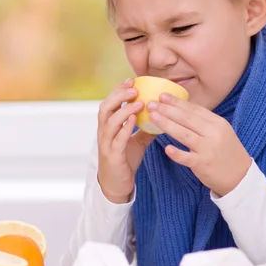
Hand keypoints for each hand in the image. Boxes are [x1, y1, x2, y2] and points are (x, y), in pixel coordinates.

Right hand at [97, 79, 156, 203]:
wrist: (116, 185)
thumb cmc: (125, 161)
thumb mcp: (137, 141)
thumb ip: (145, 128)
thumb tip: (161, 116)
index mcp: (108, 127)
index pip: (109, 103)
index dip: (118, 90)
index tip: (131, 80)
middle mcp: (104, 133)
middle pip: (105, 108)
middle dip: (118, 96)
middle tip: (133, 88)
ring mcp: (106, 144)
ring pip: (109, 122)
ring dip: (123, 110)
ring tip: (138, 102)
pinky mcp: (112, 155)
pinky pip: (117, 139)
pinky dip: (125, 128)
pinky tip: (134, 121)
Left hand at [147, 93, 251, 196]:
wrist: (240, 176)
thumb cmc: (226, 151)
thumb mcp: (221, 131)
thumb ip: (204, 122)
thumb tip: (181, 108)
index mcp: (217, 123)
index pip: (194, 109)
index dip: (177, 102)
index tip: (162, 96)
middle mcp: (213, 134)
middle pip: (187, 119)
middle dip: (167, 110)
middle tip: (151, 103)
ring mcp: (208, 149)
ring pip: (184, 134)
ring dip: (167, 124)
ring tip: (153, 116)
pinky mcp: (203, 164)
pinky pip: (187, 158)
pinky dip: (177, 153)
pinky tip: (166, 148)